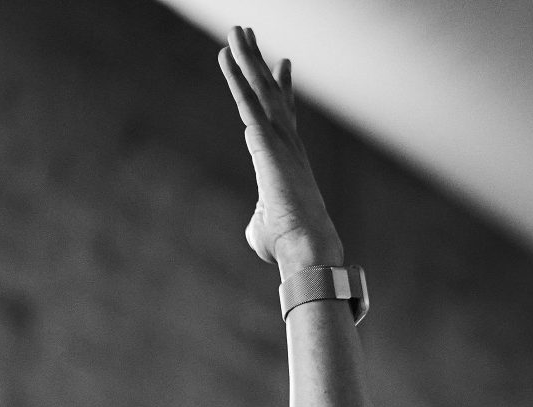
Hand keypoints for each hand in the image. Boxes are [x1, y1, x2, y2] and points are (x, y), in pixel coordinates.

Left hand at [217, 27, 342, 270]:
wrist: (306, 250)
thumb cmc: (288, 247)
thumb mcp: (264, 232)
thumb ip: (259, 221)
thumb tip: (258, 232)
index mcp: (288, 163)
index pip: (284, 118)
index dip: (283, 90)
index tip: (283, 64)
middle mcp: (288, 146)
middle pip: (271, 96)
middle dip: (260, 64)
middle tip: (250, 35)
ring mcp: (280, 143)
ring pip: (261, 91)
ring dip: (248, 59)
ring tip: (238, 30)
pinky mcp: (267, 144)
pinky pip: (248, 103)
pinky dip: (236, 77)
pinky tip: (226, 55)